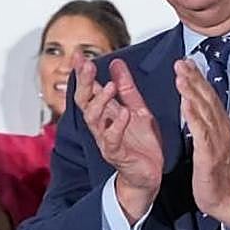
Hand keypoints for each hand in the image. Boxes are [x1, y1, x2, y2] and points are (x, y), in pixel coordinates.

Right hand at [74, 58, 162, 222]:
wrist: (148, 174)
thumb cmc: (141, 144)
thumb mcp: (138, 108)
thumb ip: (127, 87)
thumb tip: (117, 63)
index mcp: (105, 113)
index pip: (88, 88)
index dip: (83, 72)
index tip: (80, 55)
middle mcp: (100, 125)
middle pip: (84, 101)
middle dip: (84, 83)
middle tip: (88, 66)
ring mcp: (105, 139)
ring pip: (93, 118)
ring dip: (100, 101)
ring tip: (109, 86)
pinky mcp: (116, 153)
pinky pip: (111, 139)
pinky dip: (117, 125)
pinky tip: (124, 113)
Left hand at [175, 59, 229, 226]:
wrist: (225, 197)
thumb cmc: (212, 171)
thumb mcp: (207, 142)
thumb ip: (201, 123)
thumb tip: (192, 105)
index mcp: (217, 125)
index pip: (206, 97)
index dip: (197, 78)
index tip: (186, 61)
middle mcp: (219, 129)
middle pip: (206, 99)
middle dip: (194, 78)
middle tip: (181, 61)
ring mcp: (215, 141)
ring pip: (204, 111)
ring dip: (192, 92)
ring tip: (181, 75)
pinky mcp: (209, 154)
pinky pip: (200, 133)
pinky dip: (193, 117)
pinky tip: (185, 104)